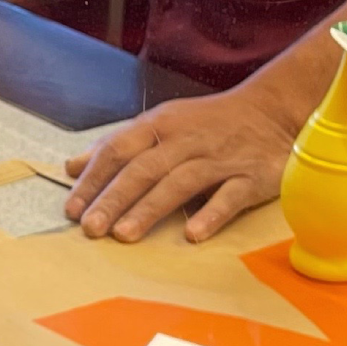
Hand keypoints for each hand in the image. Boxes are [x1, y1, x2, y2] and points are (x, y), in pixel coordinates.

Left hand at [63, 85, 301, 243]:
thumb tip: (72, 167)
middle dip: (114, 198)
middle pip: (144, 169)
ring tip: (124, 235)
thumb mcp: (162, 124)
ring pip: (180, 182)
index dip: (94, 179)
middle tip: (91, 229)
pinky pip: (229, 196)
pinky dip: (211, 214)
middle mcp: (187, 139)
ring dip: (150, 208)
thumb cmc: (209, 123)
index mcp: (161, 125)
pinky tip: (192, 235)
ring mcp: (219, 158)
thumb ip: (118, 146)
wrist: (274, 110)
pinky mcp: (251, 176)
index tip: (73, 208)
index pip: (119, 149)